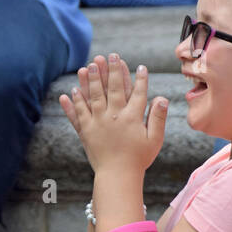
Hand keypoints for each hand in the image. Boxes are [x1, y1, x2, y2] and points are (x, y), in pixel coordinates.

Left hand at [60, 54, 167, 172]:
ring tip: (88, 66)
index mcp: (132, 118)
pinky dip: (72, 104)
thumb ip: (158, 118)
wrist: (118, 176)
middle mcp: (113, 117)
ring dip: (90, 80)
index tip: (141, 66)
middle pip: (112, 89)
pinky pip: (77, 115)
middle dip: (111, 70)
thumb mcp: (154, 140)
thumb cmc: (139, 159)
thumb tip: (162, 98)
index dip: (140, 79)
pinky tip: (69, 92)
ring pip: (92, 97)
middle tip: (110, 55)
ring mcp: (97, 123)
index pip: (137, 93)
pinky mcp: (85, 131)